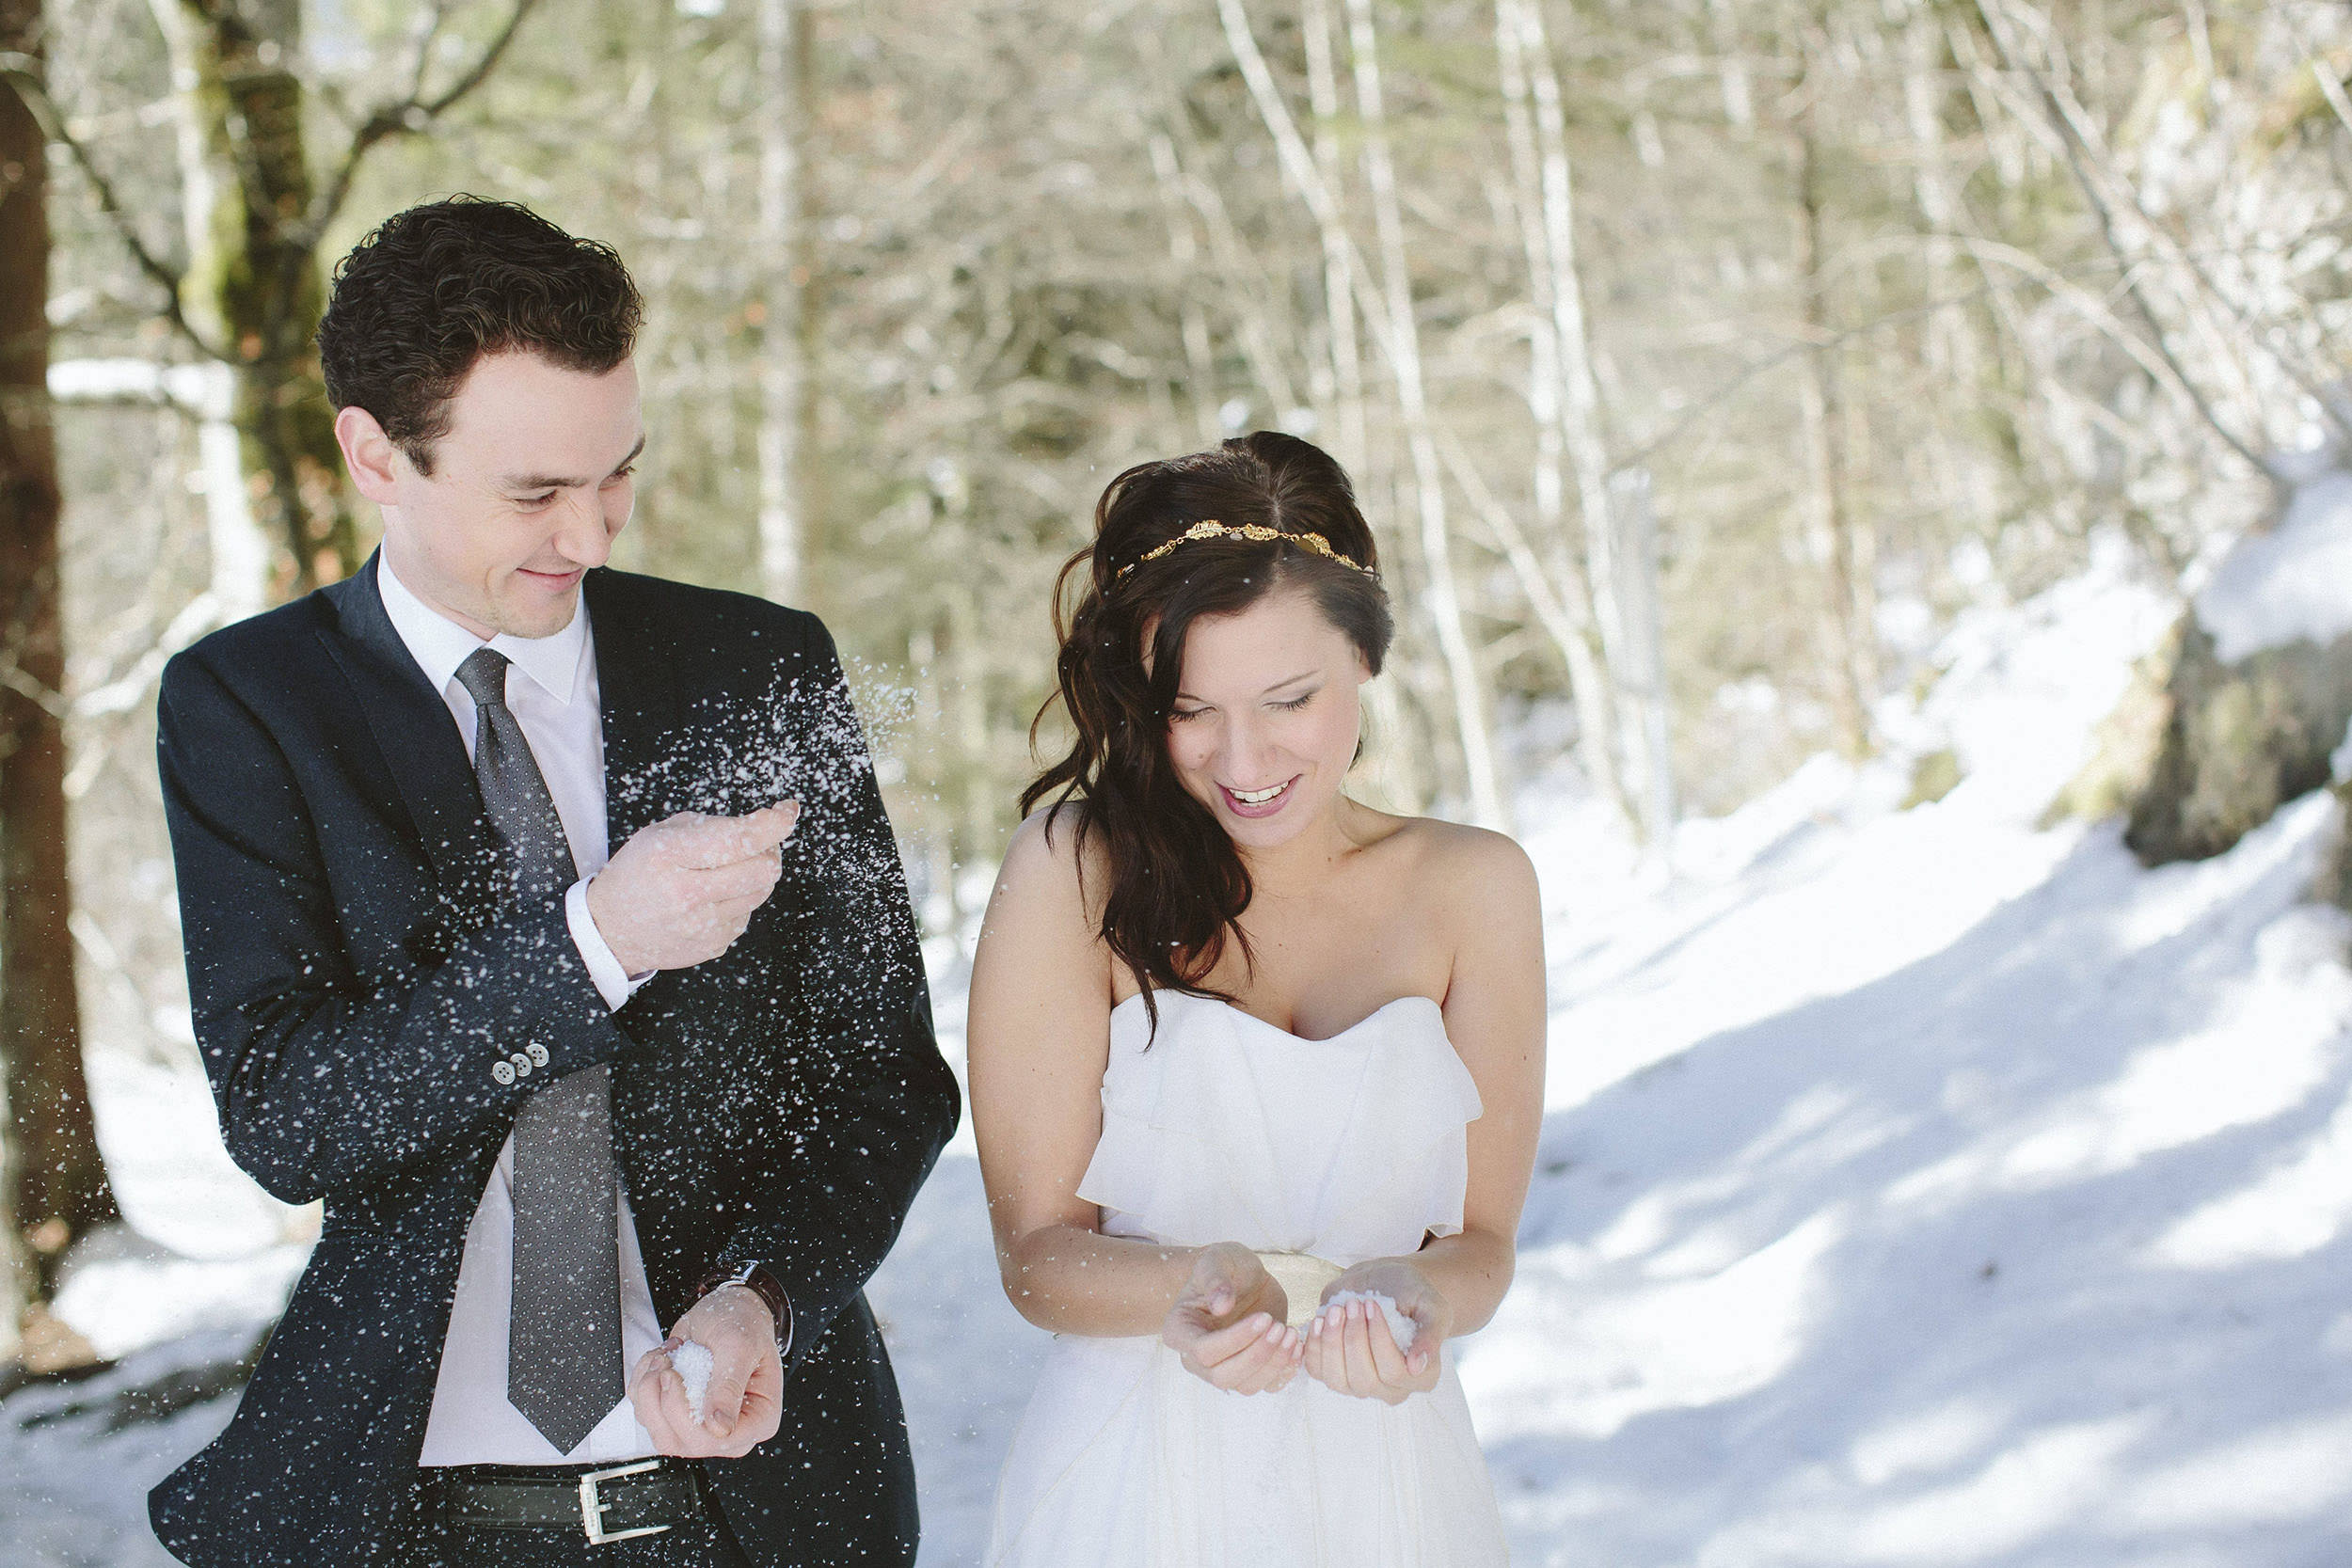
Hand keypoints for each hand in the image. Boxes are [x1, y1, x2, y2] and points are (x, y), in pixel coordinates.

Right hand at [587, 802, 799, 972]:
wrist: (609, 931)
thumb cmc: (637, 875)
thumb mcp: (658, 835)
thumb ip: (708, 826)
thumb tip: (761, 826)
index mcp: (670, 856)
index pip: (741, 838)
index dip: (775, 822)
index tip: (787, 810)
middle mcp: (688, 893)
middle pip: (764, 868)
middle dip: (770, 848)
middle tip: (757, 841)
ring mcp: (702, 925)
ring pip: (762, 891)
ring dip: (757, 873)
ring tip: (732, 867)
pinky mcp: (712, 945)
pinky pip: (747, 914)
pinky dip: (740, 899)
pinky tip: (714, 895)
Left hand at [627, 1284, 781, 1457]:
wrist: (726, 1308)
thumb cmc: (743, 1322)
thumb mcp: (739, 1346)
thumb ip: (728, 1387)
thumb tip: (720, 1428)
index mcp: (757, 1420)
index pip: (716, 1441)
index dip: (684, 1414)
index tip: (673, 1376)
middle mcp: (729, 1431)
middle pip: (680, 1441)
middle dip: (661, 1399)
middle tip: (666, 1362)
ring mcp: (700, 1426)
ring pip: (657, 1429)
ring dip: (649, 1389)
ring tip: (665, 1357)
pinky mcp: (676, 1415)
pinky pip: (646, 1413)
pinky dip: (643, 1383)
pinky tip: (663, 1361)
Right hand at [1160, 1241, 1301, 1394]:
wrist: (1242, 1276)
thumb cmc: (1224, 1266)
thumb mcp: (1217, 1260)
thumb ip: (1215, 1279)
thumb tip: (1221, 1305)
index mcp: (1180, 1331)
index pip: (1203, 1350)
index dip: (1235, 1339)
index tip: (1263, 1318)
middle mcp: (1196, 1359)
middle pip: (1222, 1376)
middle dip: (1256, 1355)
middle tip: (1279, 1327)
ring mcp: (1223, 1368)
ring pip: (1247, 1385)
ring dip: (1273, 1363)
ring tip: (1290, 1332)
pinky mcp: (1250, 1370)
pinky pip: (1267, 1385)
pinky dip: (1285, 1371)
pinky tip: (1296, 1346)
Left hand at [1301, 1259, 1447, 1404]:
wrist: (1389, 1284)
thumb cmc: (1414, 1295)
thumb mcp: (1432, 1307)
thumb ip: (1430, 1334)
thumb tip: (1417, 1366)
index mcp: (1422, 1377)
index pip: (1394, 1371)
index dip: (1379, 1338)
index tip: (1371, 1304)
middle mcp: (1391, 1389)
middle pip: (1364, 1379)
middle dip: (1354, 1338)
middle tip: (1353, 1304)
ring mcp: (1361, 1385)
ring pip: (1338, 1380)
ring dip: (1332, 1343)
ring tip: (1335, 1310)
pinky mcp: (1335, 1373)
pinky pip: (1318, 1371)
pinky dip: (1313, 1347)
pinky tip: (1318, 1321)